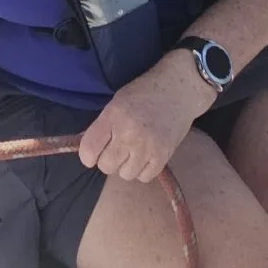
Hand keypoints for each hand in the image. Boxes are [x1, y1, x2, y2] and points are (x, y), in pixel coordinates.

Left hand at [76, 53, 206, 183]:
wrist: (179, 90)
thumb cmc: (144, 93)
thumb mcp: (116, 103)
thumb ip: (102, 126)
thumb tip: (89, 150)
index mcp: (113, 116)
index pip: (88, 150)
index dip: (88, 156)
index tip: (93, 153)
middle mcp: (129, 133)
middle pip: (106, 166)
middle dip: (108, 159)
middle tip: (117, 148)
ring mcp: (147, 147)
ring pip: (125, 174)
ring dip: (126, 165)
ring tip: (133, 150)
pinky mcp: (163, 156)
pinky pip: (144, 177)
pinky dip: (143, 169)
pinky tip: (145, 155)